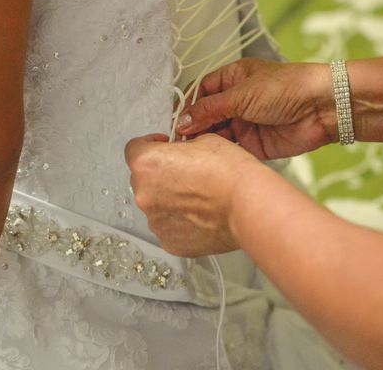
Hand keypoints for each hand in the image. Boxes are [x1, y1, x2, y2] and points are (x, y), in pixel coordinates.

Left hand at [124, 133, 261, 256]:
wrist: (247, 205)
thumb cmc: (230, 173)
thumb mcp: (206, 141)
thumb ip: (183, 148)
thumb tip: (182, 154)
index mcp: (146, 163)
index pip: (134, 149)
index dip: (150, 145)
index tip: (162, 146)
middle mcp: (144, 194)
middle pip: (143, 180)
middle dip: (161, 175)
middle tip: (187, 173)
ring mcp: (155, 221)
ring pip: (156, 205)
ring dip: (170, 199)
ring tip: (199, 197)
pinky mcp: (169, 242)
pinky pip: (169, 226)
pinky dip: (180, 221)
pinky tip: (201, 214)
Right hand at [176, 58, 336, 159]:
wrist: (322, 107)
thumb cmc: (286, 87)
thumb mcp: (241, 94)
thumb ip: (210, 109)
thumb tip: (184, 121)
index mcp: (232, 79)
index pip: (201, 92)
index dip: (188, 106)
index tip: (176, 122)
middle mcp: (237, 101)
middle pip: (206, 116)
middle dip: (194, 127)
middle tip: (180, 141)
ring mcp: (245, 123)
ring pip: (217, 134)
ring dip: (206, 142)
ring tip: (190, 151)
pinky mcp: (254, 144)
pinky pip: (232, 150)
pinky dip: (220, 154)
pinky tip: (208, 158)